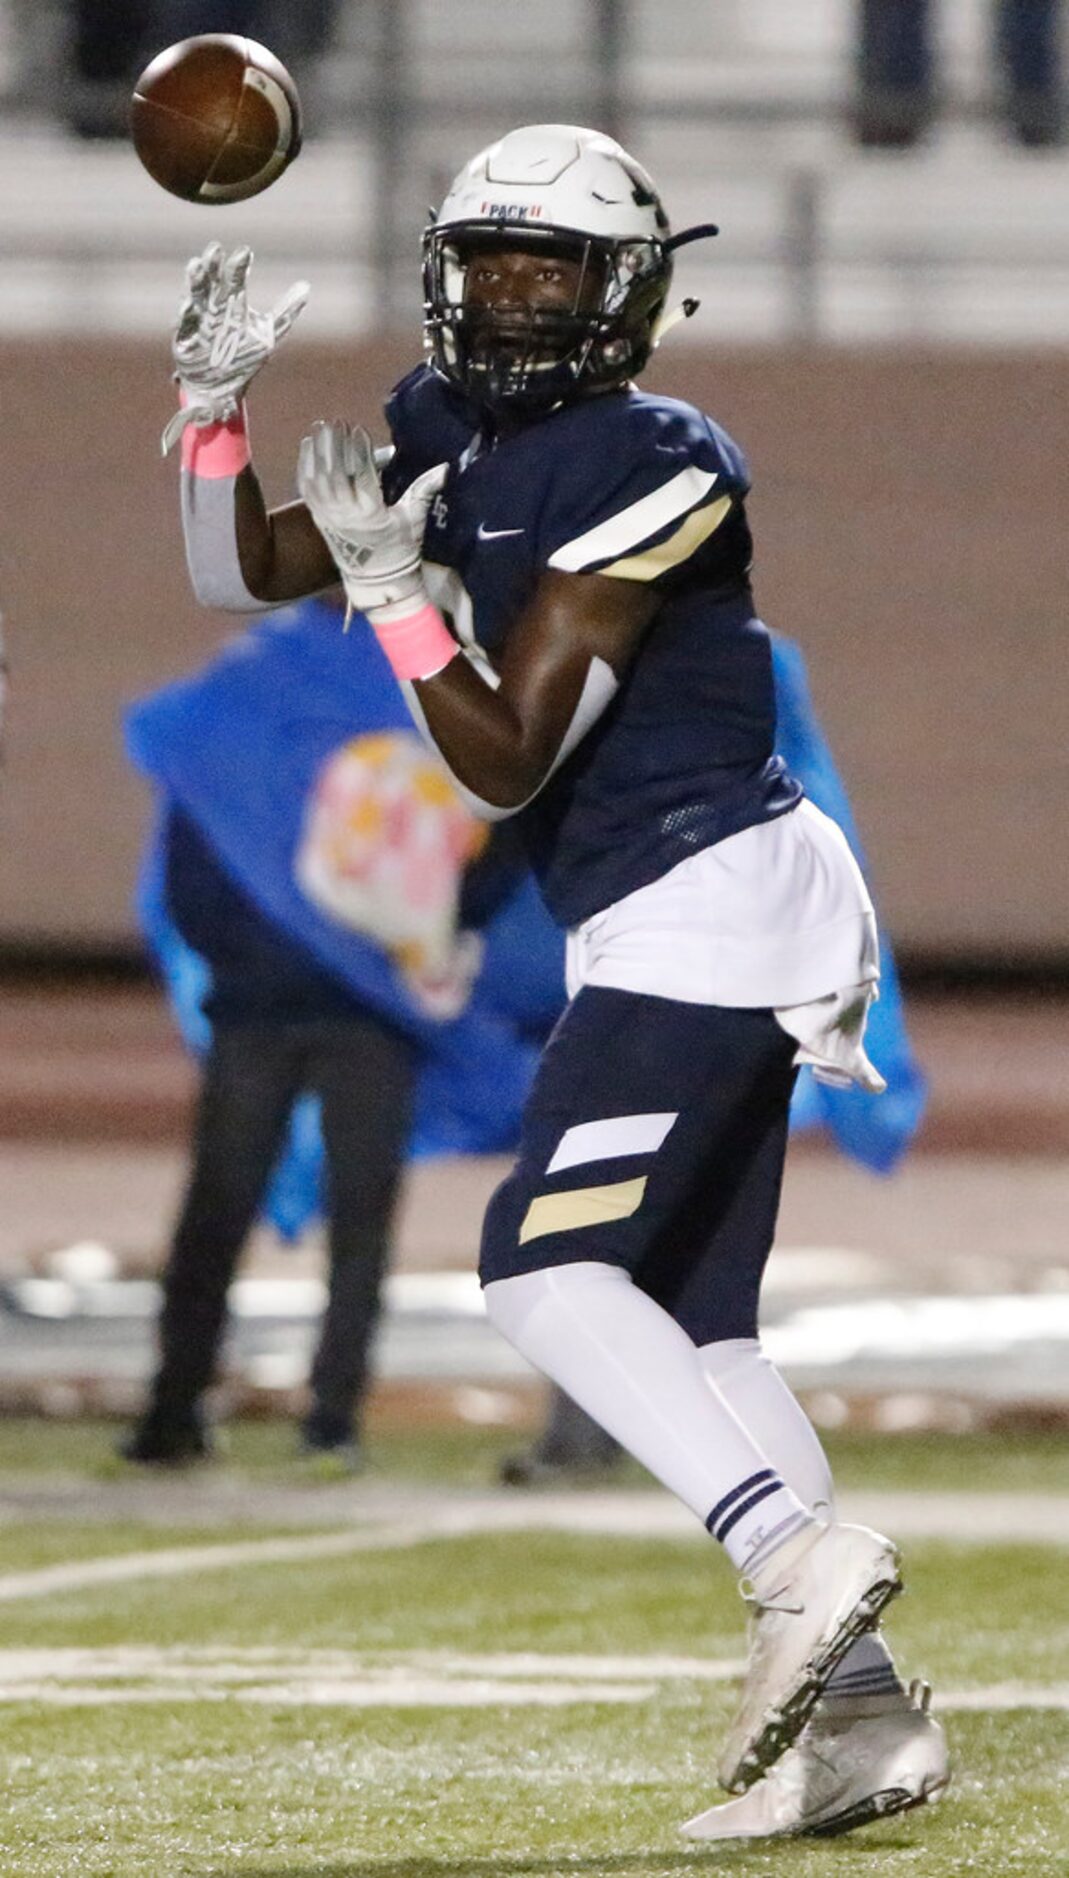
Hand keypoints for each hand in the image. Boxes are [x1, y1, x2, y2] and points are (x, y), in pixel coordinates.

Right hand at [161, 243, 308, 454]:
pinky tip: (188, 305)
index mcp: (232, 302)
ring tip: (196, 266)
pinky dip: (185, 315)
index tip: (244, 252)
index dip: (238, 265)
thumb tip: (306, 287)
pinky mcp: (184, 339)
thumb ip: (285, 312)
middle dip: (211, 264)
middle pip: (211, 279)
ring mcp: (197, 321)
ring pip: (194, 295)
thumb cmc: (244, 358)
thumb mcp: (269, 335)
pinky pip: (184, 325)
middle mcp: (212, 306)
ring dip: (195, 281)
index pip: (234, 278)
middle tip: (214, 249)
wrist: (222, 391)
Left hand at [296, 420, 446, 620]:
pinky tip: (308, 444)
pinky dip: (305, 465)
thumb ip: (424, 490)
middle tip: (337, 421)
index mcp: (371, 514)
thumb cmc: (399, 549)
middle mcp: (346, 515)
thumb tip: (444, 467)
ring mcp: (328, 517)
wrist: (376, 580)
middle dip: (336, 445)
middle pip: (336, 474)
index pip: (362, 477)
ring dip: (319, 451)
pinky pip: (306, 488)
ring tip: (322, 426)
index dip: (359, 452)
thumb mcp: (414, 520)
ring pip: (319, 479)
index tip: (358, 429)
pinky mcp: (318, 518)